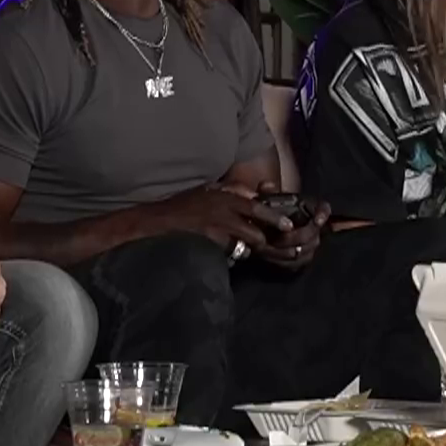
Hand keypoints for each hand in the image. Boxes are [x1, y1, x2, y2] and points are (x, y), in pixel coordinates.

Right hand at [152, 186, 280, 252]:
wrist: (159, 220)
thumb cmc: (183, 204)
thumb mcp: (209, 190)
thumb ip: (231, 191)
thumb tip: (251, 194)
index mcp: (225, 198)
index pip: (257, 207)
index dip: (274, 218)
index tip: (287, 225)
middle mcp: (223, 214)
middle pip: (255, 232)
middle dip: (263, 240)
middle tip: (266, 244)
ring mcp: (215, 231)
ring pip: (244, 245)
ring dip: (248, 249)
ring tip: (247, 250)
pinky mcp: (208, 245)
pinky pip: (228, 254)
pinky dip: (232, 256)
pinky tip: (230, 256)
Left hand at [249, 184, 329, 270]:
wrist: (270, 229)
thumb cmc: (271, 211)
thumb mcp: (268, 198)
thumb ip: (267, 192)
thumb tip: (266, 186)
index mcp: (310, 208)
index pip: (323, 209)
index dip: (323, 214)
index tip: (318, 220)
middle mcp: (315, 227)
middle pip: (313, 234)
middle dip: (296, 236)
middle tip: (279, 236)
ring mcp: (311, 245)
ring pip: (305, 250)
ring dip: (287, 249)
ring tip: (271, 245)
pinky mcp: (303, 259)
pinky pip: (297, 264)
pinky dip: (284, 261)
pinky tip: (271, 256)